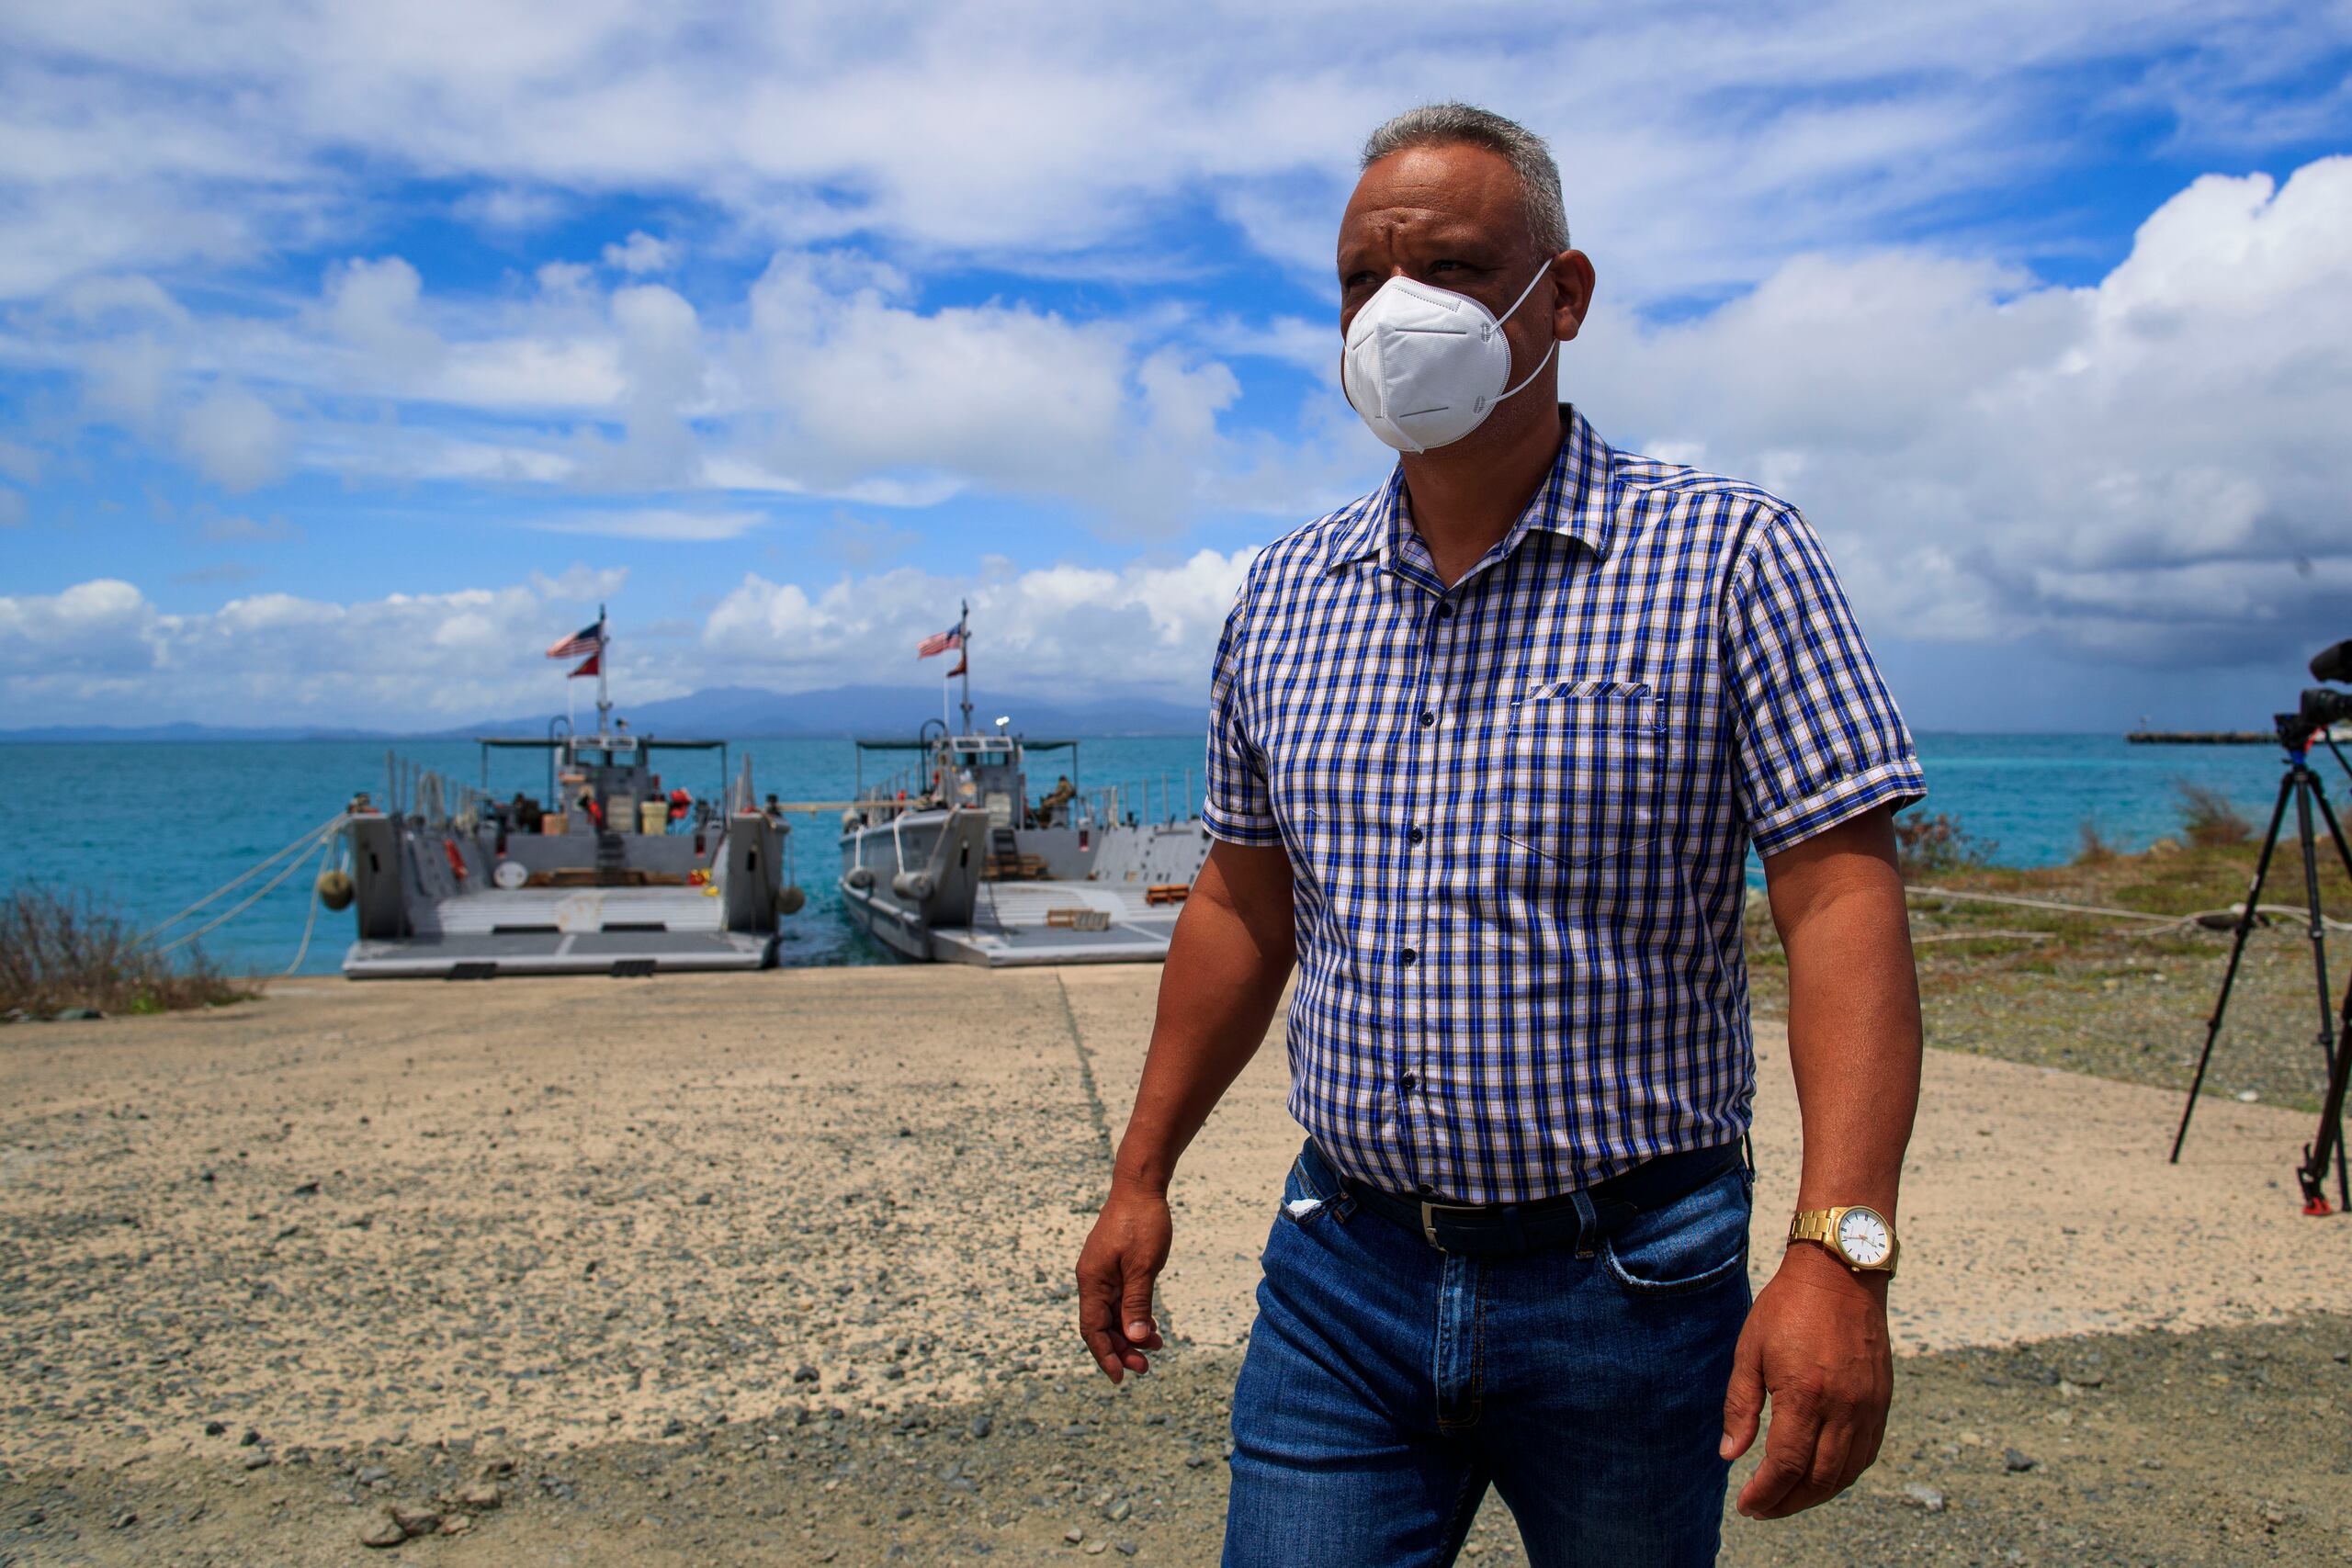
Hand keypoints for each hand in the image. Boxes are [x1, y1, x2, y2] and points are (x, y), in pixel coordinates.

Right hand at [1075, 1183, 1171, 1382]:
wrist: (1140, 1187)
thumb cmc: (1142, 1223)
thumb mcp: (1143, 1267)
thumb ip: (1137, 1304)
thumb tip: (1133, 1338)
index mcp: (1092, 1281)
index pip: (1092, 1329)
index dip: (1104, 1355)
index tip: (1119, 1378)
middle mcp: (1092, 1280)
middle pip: (1101, 1326)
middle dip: (1120, 1349)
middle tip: (1145, 1366)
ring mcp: (1102, 1273)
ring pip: (1112, 1314)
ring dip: (1130, 1333)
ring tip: (1154, 1347)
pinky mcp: (1114, 1267)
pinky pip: (1120, 1300)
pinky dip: (1134, 1315)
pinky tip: (1151, 1327)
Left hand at [1719, 1242, 1892, 1518]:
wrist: (1841, 1272)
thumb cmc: (1788, 1307)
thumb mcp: (1750, 1350)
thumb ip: (1740, 1406)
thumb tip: (1730, 1455)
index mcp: (1805, 1395)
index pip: (1786, 1466)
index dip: (1765, 1493)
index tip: (1747, 1505)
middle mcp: (1843, 1408)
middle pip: (1818, 1479)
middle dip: (1787, 1502)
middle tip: (1763, 1508)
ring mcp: (1868, 1407)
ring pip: (1846, 1473)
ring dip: (1816, 1495)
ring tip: (1787, 1498)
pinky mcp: (1882, 1401)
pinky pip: (1866, 1454)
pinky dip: (1843, 1475)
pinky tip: (1822, 1476)